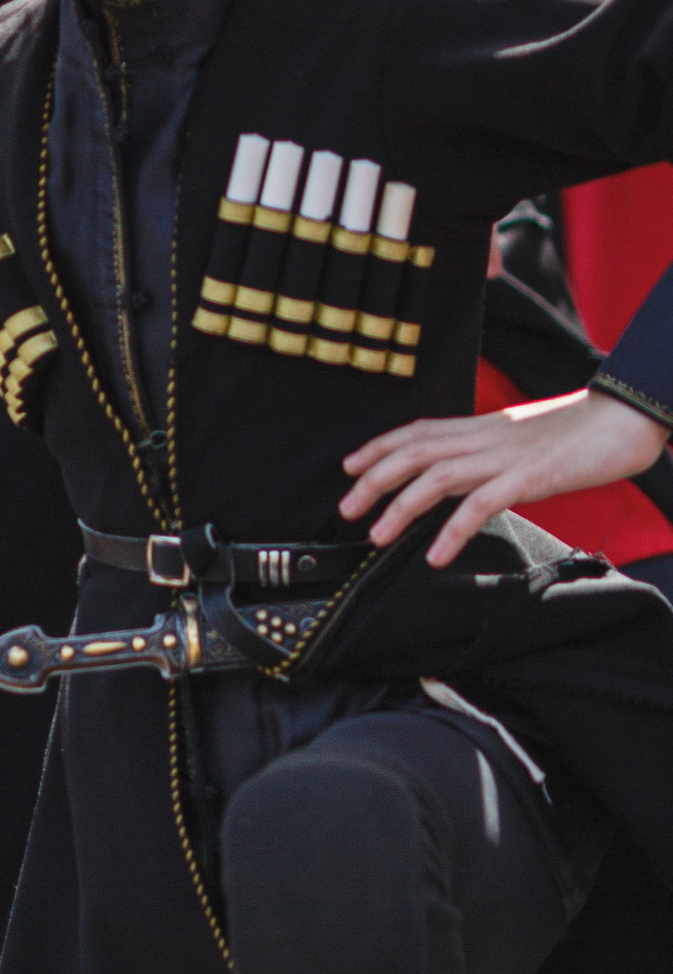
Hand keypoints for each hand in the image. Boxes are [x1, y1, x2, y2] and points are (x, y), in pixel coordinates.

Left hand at [340, 389, 668, 565]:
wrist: (627, 417)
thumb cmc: (581, 433)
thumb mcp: (525, 441)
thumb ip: (493, 454)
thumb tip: (469, 477)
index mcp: (484, 427)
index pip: (419, 431)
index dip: (380, 446)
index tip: (350, 466)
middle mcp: (486, 437)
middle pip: (415, 452)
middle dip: (374, 480)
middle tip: (346, 509)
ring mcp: (505, 457)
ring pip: (437, 476)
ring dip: (401, 507)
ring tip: (377, 537)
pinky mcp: (529, 477)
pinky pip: (481, 504)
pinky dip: (453, 530)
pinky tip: (437, 556)